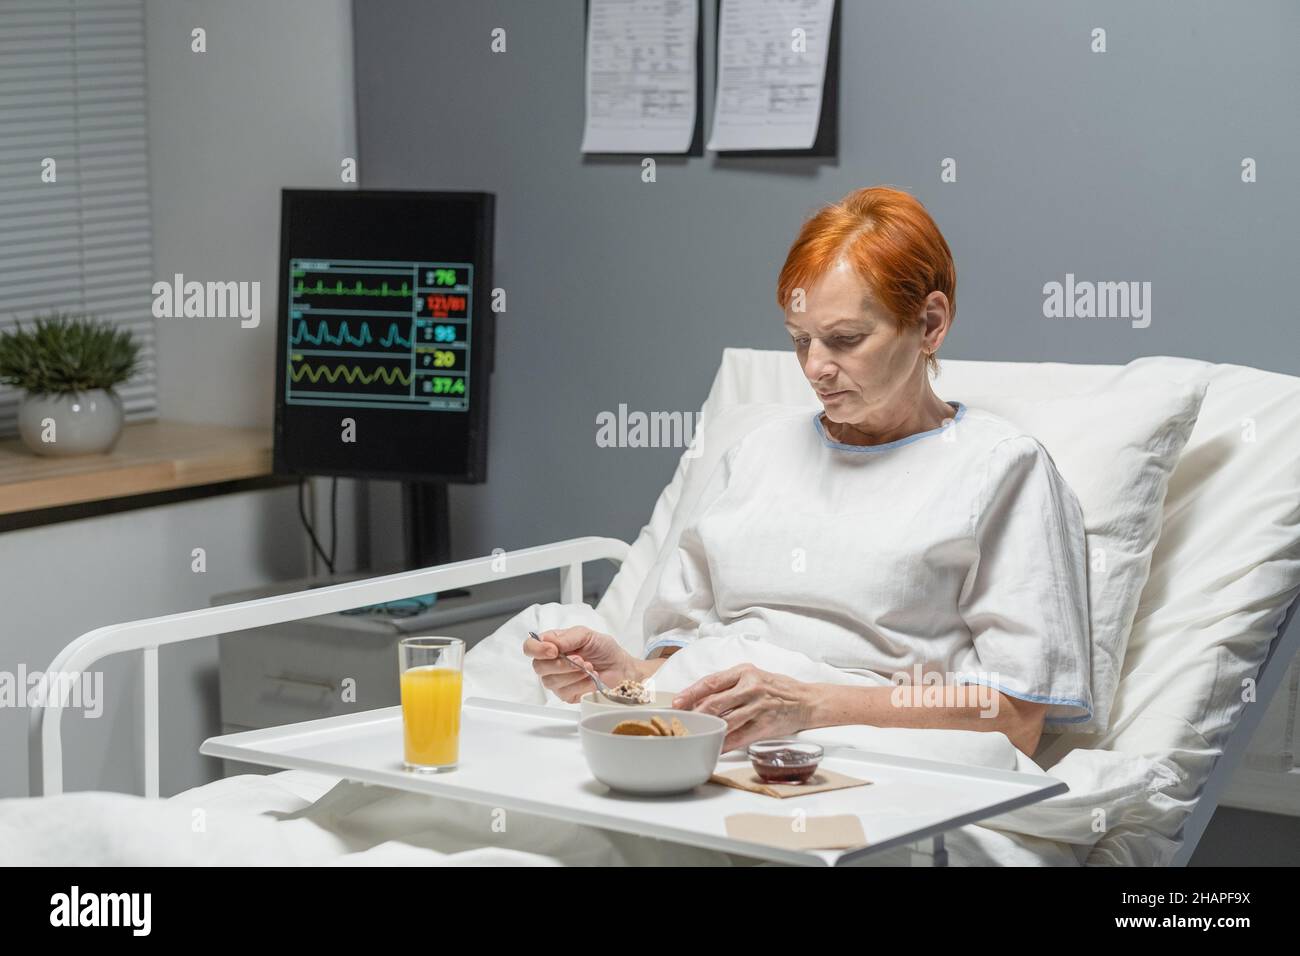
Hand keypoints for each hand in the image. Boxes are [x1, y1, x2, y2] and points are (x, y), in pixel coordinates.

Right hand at [523, 626, 641, 702]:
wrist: (621, 668)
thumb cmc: (604, 649)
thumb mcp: (587, 635)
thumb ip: (568, 637)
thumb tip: (551, 644)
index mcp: (552, 645)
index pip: (530, 647)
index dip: (537, 650)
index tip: (554, 650)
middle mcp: (551, 663)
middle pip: (538, 667)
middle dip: (562, 664)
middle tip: (581, 660)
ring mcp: (557, 681)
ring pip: (551, 681)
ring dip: (574, 674)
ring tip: (590, 668)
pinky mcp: (566, 695)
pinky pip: (565, 692)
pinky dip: (581, 685)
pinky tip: (591, 679)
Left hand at [671, 664, 814, 751]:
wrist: (807, 700)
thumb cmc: (776, 688)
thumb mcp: (753, 677)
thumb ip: (729, 685)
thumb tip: (699, 697)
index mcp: (744, 672)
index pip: (711, 682)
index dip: (691, 693)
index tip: (677, 702)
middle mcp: (751, 687)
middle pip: (715, 702)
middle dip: (694, 714)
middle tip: (681, 722)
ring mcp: (759, 706)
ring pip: (726, 721)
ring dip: (708, 730)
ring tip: (694, 735)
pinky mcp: (766, 725)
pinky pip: (740, 737)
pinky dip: (725, 744)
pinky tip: (714, 748)